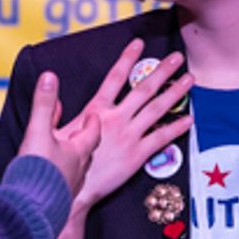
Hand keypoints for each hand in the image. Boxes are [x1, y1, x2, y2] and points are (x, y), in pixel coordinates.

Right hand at [16, 69, 99, 195]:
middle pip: (90, 151)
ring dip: (78, 162)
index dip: (94, 121)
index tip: (94, 115)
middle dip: (91, 140)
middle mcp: (80, 169)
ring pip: (80, 170)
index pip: (93, 131)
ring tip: (73, 159)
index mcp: (79, 149)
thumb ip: (44, 105)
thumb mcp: (38, 133)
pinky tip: (57, 183)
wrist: (31, 214)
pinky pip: (69, 188)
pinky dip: (67, 180)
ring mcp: (72, 187)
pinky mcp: (62, 204)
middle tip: (92, 134)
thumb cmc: (36, 173)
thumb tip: (50, 77)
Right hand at [65, 39, 193, 208]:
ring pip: (157, 110)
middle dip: (162, 71)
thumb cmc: (56, 164)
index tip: (139, 44)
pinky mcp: (137, 156)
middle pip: (144, 89)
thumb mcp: (48, 131)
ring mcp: (129, 137)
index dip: (127, 59)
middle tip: (177, 58)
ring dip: (174, 93)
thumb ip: (52, 107)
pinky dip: (176, 128)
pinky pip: (161, 138)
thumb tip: (49, 83)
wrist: (69, 193)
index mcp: (96, 110)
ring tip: (189, 80)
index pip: (114, 77)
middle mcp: (116, 119)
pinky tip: (189, 119)